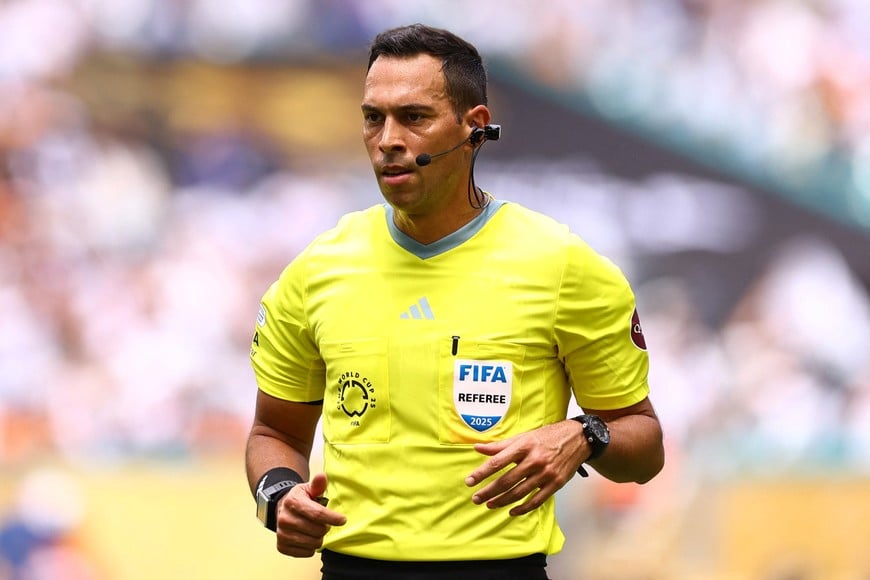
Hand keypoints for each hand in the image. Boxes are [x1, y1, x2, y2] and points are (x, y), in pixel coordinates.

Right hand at [275, 473, 345, 557]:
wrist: (282, 509)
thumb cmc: (300, 499)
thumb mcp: (308, 489)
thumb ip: (317, 484)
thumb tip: (322, 476)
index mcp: (292, 502)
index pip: (317, 514)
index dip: (333, 518)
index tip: (342, 520)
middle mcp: (284, 519)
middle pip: (317, 530)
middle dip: (325, 527)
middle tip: (323, 522)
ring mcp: (282, 534)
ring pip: (314, 543)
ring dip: (319, 538)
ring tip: (315, 529)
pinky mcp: (282, 547)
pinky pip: (307, 553)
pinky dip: (311, 547)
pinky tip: (308, 537)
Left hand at [465, 420, 584, 515]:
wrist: (577, 439)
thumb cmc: (546, 437)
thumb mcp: (523, 437)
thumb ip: (500, 445)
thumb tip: (477, 448)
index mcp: (524, 446)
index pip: (497, 462)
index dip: (481, 473)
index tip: (469, 481)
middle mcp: (534, 460)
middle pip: (506, 481)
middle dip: (488, 492)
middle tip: (476, 499)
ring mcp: (546, 473)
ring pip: (519, 493)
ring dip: (502, 501)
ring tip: (489, 505)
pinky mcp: (556, 484)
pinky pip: (536, 501)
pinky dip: (523, 508)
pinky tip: (512, 511)